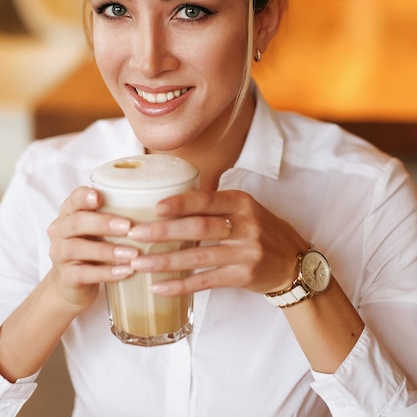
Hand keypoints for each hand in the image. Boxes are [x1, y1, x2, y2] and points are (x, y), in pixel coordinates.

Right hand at [47, 187, 138, 310]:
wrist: (75, 282)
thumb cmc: (95, 245)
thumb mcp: (102, 227)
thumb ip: (118, 212)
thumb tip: (160, 202)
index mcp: (70, 212)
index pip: (74, 199)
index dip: (84, 197)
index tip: (99, 196)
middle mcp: (60, 231)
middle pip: (76, 222)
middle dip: (103, 223)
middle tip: (128, 226)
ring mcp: (60, 254)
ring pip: (77, 248)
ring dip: (107, 250)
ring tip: (132, 253)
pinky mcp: (67, 277)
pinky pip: (83, 274)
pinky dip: (106, 273)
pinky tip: (126, 271)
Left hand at [128, 190, 307, 295]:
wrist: (294, 263)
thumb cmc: (262, 230)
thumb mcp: (246, 209)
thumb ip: (215, 206)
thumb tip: (170, 201)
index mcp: (242, 203)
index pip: (206, 201)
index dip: (180, 203)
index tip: (154, 207)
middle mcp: (245, 226)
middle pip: (199, 228)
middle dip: (164, 232)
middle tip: (136, 234)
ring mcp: (245, 253)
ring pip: (198, 257)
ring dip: (165, 261)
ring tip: (139, 263)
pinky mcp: (242, 276)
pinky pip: (205, 281)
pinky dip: (180, 285)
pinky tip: (159, 287)